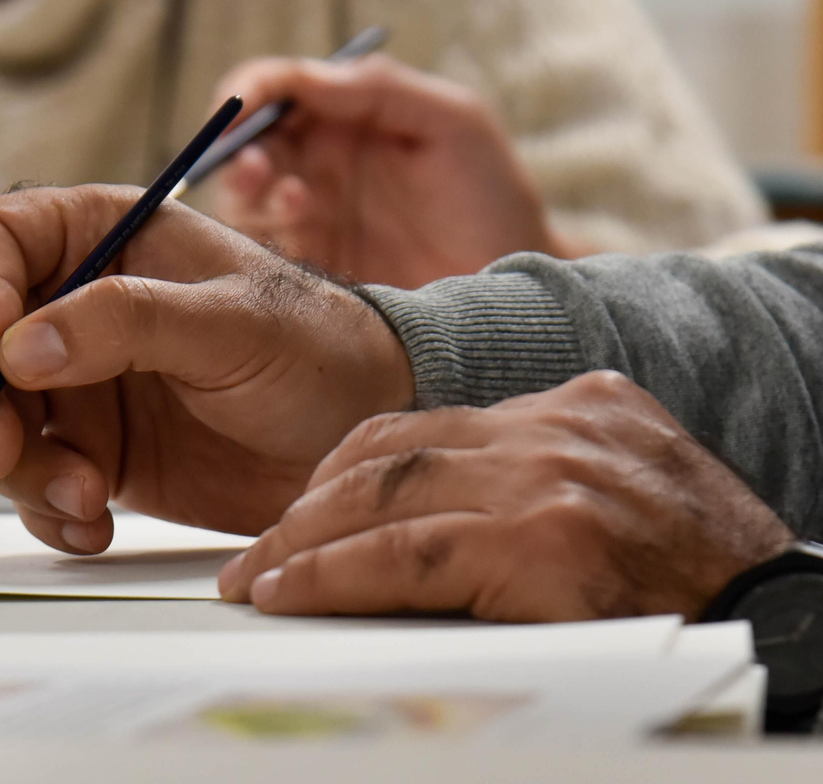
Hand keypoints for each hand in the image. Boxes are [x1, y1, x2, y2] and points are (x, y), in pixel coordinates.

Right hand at [0, 184, 414, 553]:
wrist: (358, 440)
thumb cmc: (317, 349)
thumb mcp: (232, 322)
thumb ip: (127, 322)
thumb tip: (19, 347)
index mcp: (100, 235)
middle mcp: (70, 304)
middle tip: (7, 452)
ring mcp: (73, 383)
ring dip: (15, 470)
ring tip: (83, 496)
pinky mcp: (87, 452)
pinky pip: (26, 483)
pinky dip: (44, 511)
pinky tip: (92, 522)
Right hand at [210, 55, 576, 288]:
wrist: (513, 290)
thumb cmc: (493, 196)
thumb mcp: (452, 121)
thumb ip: (380, 89)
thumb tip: (305, 77)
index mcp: (343, 115)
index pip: (275, 89)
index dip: (245, 95)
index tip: (236, 111)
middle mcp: (315, 163)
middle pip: (246, 146)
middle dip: (237, 153)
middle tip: (256, 170)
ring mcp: (308, 219)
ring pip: (244, 201)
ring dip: (251, 198)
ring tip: (296, 202)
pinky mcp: (305, 271)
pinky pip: (260, 256)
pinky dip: (263, 246)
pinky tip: (303, 242)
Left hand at [219, 371, 794, 621]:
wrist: (793, 619)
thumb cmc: (704, 579)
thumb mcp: (624, 495)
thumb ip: (534, 486)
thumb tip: (430, 523)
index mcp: (577, 406)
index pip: (425, 427)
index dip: (346, 472)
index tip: (303, 508)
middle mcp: (557, 428)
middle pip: (390, 453)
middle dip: (309, 507)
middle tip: (257, 553)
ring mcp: (550, 479)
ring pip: (384, 498)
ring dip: (304, 543)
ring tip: (258, 580)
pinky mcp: (546, 541)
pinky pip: (407, 556)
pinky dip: (334, 576)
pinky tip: (292, 595)